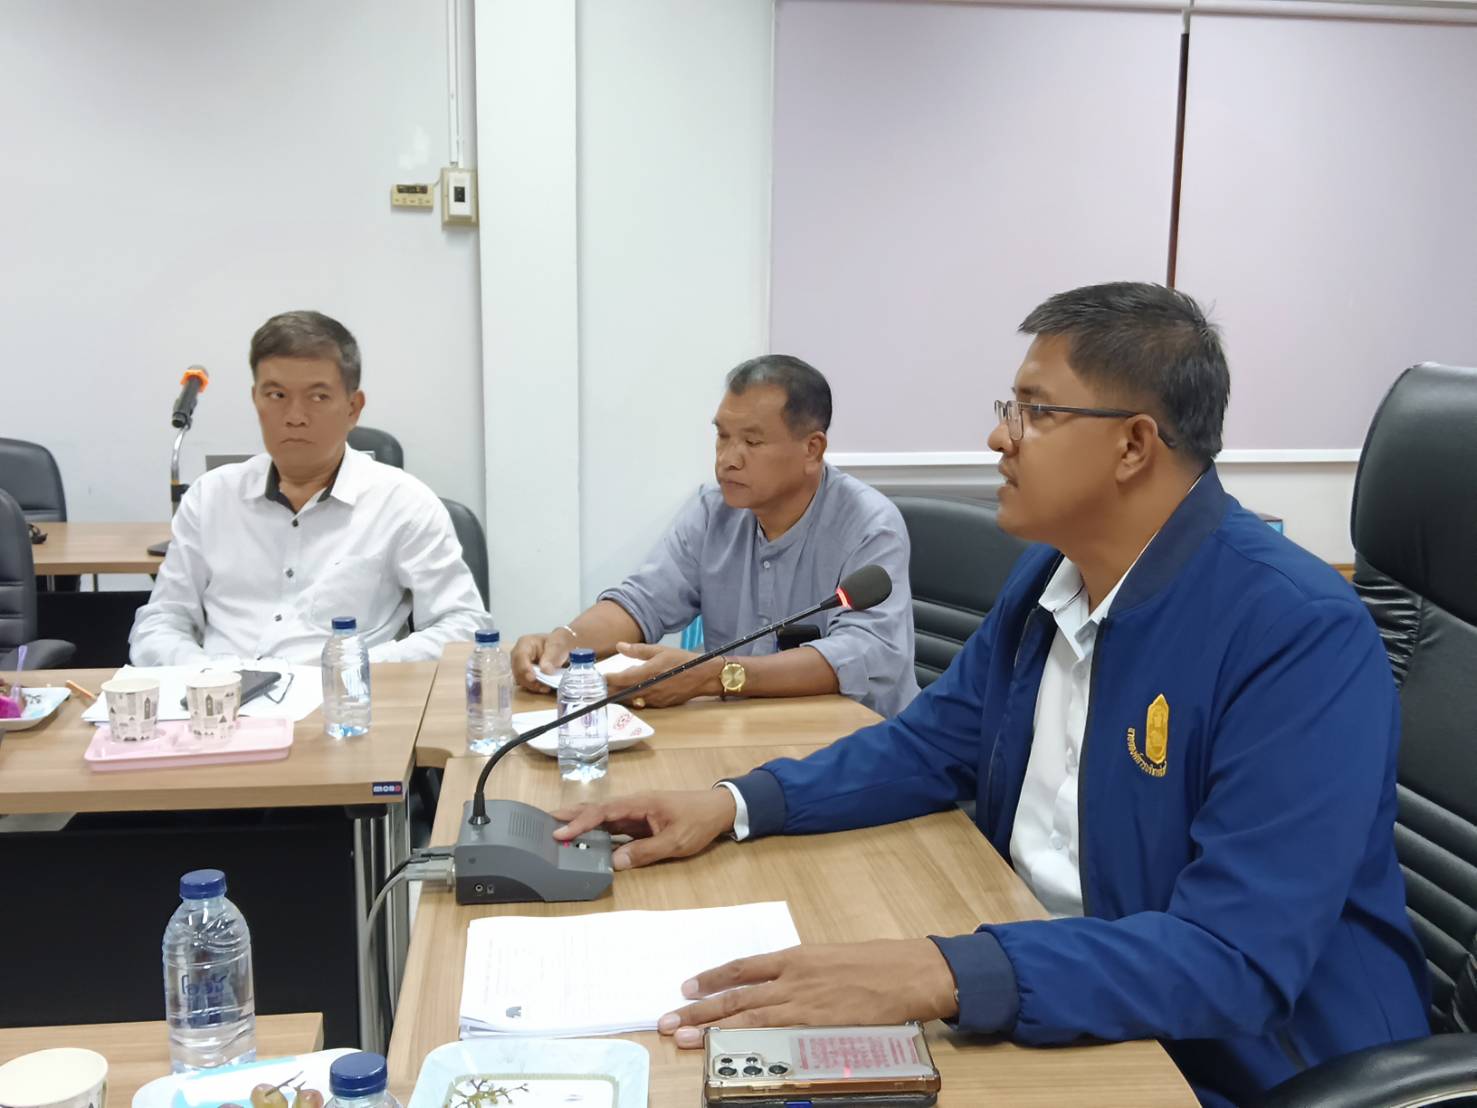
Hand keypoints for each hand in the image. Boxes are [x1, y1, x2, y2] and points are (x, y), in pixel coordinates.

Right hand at [511, 629, 574, 692]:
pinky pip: (526, 684)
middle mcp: (519, 656)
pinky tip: (544, 688)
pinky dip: (534, 688)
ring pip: (520, 679)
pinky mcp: (524, 676)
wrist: (563, 650)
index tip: (533, 678)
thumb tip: (545, 670)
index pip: (520, 656)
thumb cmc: (558, 644)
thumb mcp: (559, 646)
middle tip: (543, 686)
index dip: (524, 668)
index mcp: (525, 643)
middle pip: (517, 670)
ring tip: (546, 688)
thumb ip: (552, 656)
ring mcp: (520, 667)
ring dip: (532, 686)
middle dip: (529, 680)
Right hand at [551, 789, 736, 869]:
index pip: (603, 811)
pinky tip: (586, 838)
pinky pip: (613, 825)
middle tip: (544, 823)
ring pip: (603, 816)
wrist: (718, 809)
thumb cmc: (698, 822)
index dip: (580, 822)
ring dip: (581, 822)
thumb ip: (645, 851)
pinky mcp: (640, 821)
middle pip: (597, 808)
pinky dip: (596, 830)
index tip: (560, 832)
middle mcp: (634, 804)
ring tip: (557, 829)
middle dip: (571, 815)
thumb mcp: (675, 841)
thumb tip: (615, 862)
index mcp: (640, 803)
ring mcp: (636, 812)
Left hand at [606, 642, 719, 706]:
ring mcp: (654, 700)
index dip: (607, 680)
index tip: (597, 678)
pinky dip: (632, 700)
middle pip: (622, 694)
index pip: (620, 679)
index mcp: (647, 674)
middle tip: (596, 689)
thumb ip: (638, 650)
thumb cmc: (682, 661)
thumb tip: (619, 646)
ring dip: (618, 697)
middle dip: (608, 692)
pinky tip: (627, 696)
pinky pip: (641, 704)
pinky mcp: (660, 705)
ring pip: (630, 701)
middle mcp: (648, 689)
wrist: (702, 677)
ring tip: (607, 693)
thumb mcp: (660, 650)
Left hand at [656, 940, 959, 1047]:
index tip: (687, 986)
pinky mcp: (816, 1024)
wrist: (908, 973)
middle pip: (734, 994)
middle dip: (697, 1008)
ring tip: (681, 1034)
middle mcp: (792, 978)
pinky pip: (774, 1033)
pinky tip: (727, 1047)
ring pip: (745, 1015)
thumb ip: (804, 973)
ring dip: (709, 1026)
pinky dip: (748, 1039)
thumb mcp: (832, 959)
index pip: (743, 967)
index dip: (712, 978)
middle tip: (666, 1018)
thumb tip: (781, 986)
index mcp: (796, 957)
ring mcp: (802, 1002)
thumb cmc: (877, 965)